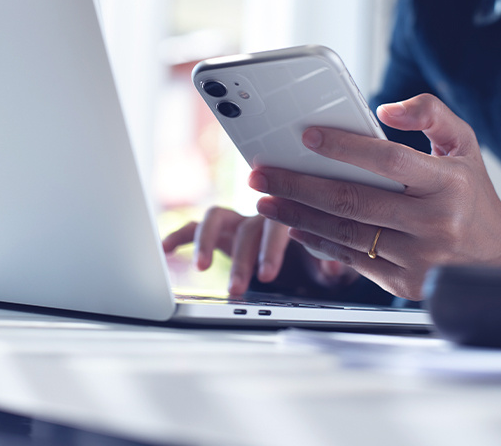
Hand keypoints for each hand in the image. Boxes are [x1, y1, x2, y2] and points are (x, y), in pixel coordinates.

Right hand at [162, 209, 354, 295]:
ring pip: (216, 219)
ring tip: (200, 267)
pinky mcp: (219, 230)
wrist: (306, 250)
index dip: (270, 248)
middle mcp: (261, 213)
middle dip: (240, 259)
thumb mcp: (330, 265)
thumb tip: (334, 268)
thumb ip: (332, 265)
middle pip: (246, 228)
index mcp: (290, 217)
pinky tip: (167, 249)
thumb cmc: (317, 257)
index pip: (278, 225)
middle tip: (238, 288)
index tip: (267, 273)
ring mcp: (237, 220)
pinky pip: (195, 226)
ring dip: (207, 241)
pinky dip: (180, 235)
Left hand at [248, 93, 500, 300]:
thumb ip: (431, 112)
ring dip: (297, 216)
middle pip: (352, 201)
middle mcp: (433, 222)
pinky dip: (317, 242)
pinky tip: (294, 227)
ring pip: (344, 233)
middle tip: (261, 173)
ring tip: (266, 200)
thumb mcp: (463, 144)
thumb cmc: (471, 192)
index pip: (388, 160)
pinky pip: (350, 259)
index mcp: (447, 183)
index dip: (344, 147)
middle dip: (298, 185)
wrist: (499, 255)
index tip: (307, 136)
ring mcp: (418, 257)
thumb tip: (386, 110)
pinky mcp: (404, 283)